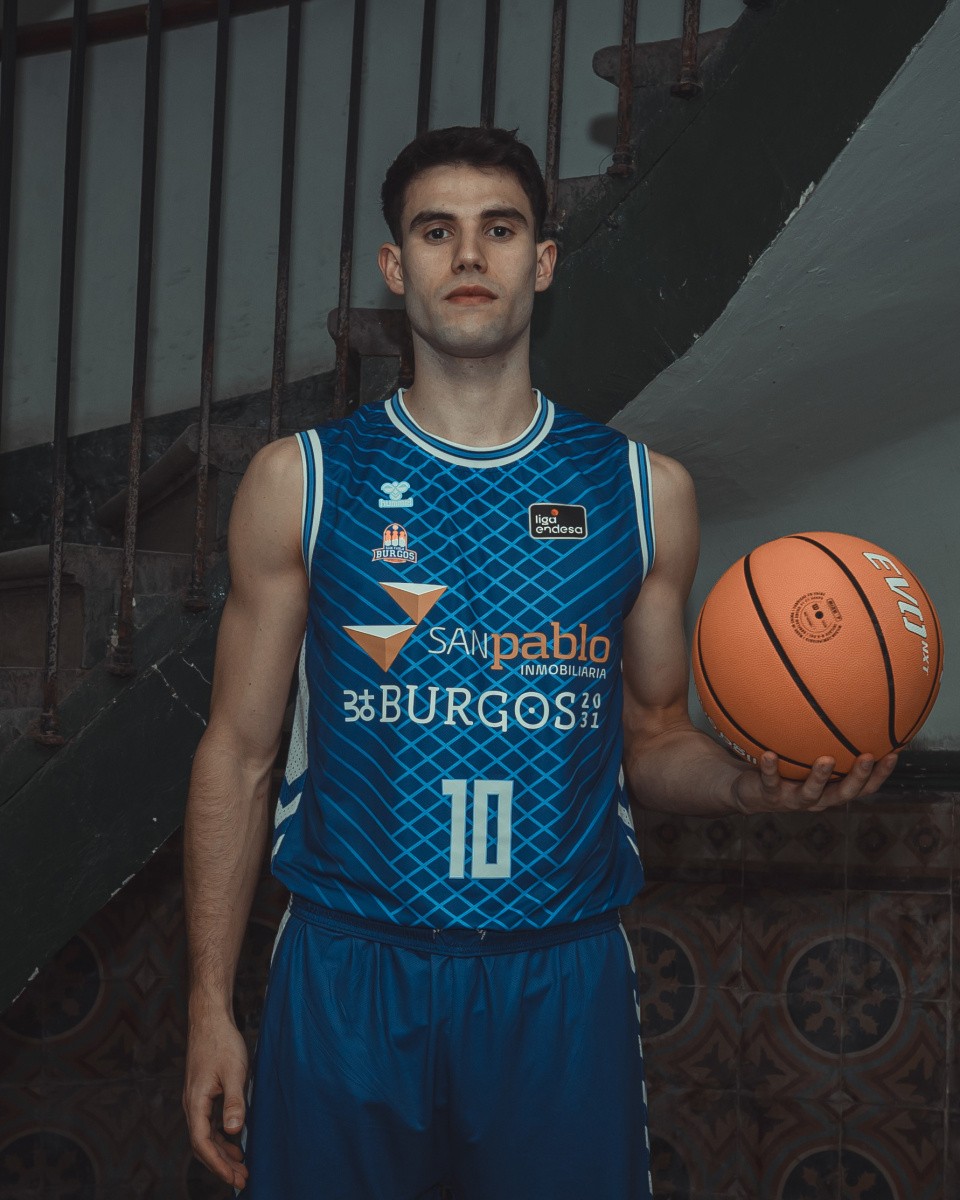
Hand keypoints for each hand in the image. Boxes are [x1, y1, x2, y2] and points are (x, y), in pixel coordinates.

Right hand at [183, 1014, 250, 1189]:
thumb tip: (234, 1131)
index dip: (218, 1164)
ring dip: (222, 1152)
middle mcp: (191, 1105)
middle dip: (221, 1165)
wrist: (210, 1019)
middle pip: (202, 1145)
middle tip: (242, 1180)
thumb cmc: (222, 1042)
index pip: (202, 1143)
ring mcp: (196, 1099)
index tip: (233, 1179)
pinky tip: (235, 1140)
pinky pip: (208, 1123)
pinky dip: (221, 1137)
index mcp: (196, 1102)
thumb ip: (235, 1101)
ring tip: (241, 1166)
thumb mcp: (234, 1071)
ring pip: (205, 1135)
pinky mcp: (203, 1093)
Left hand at [733, 751, 898, 813]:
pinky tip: (769, 753)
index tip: (896, 752)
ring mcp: (794, 799)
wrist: (750, 790)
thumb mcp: (807, 753)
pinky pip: (770, 781)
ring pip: (811, 793)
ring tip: (825, 760)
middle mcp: (818, 798)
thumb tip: (845, 700)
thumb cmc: (786, 768)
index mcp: (832, 789)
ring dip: (819, 777)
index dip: (881, 774)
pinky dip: (770, 768)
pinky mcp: (769, 795)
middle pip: (845, 793)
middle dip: (858, 776)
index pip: (864, 786)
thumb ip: (825, 738)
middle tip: (869, 756)